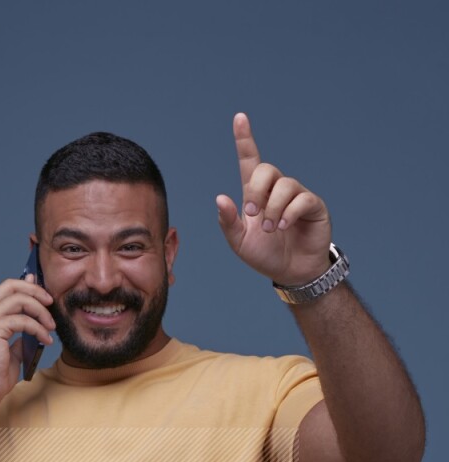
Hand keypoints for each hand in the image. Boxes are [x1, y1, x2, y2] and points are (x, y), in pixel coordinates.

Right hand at [0, 273, 54, 404]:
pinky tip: (45, 339)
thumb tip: (33, 326)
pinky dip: (38, 328)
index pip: (6, 289)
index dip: (26, 286)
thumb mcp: (11, 351)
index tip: (44, 293)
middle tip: (50, 303)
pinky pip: (23, 320)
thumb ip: (19, 335)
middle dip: (35, 290)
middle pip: (11, 286)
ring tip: (51, 326)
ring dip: (40, 311)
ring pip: (20, 299)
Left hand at [215, 112, 332, 285]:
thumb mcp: (239, 243)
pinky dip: (289, 213)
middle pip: (266, 170)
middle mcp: (277, 190)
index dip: (245, 139)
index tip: (239, 117)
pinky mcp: (314, 205)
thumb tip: (220, 198)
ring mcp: (297, 195)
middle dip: (256, 191)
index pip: (250, 160)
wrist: (291, 272)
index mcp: (256, 194)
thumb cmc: (265, 255)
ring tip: (270, 229)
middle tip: (251, 214)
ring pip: (285, 185)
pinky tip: (284, 227)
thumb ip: (228, 222)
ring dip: (272, 209)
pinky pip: (302, 199)